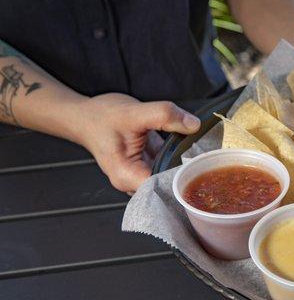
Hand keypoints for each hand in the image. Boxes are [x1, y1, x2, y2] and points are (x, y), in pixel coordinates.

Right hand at [79, 93, 200, 192]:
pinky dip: (178, 156)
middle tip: (204, 154)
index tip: (200, 163)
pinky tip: (189, 146)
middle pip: (169, 184)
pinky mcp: (146, 165)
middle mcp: (133, 182)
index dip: (184, 176)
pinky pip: (168, 165)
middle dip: (187, 170)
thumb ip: (164, 116)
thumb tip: (193, 124)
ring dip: (184, 162)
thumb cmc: (100, 118)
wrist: (84, 116)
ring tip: (198, 149)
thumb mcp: (134, 112)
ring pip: (170, 174)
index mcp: (127, 176)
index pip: (164, 187)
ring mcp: (140, 175)